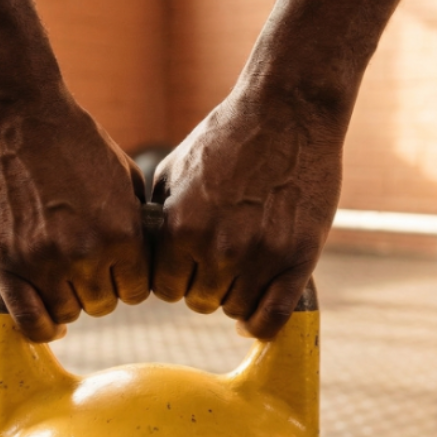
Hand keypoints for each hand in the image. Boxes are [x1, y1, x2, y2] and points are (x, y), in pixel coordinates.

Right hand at [0, 100, 149, 341]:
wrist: (17, 116)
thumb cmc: (73, 140)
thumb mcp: (123, 177)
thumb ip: (135, 221)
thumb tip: (151, 254)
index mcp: (122, 234)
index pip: (137, 290)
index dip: (126, 281)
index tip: (114, 270)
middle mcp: (87, 254)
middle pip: (103, 304)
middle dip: (97, 289)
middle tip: (83, 267)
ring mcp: (43, 261)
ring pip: (67, 313)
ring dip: (67, 300)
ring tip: (60, 278)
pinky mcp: (5, 264)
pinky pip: (30, 321)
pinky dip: (41, 326)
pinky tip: (47, 318)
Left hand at [150, 90, 342, 338]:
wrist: (287, 112)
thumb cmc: (227, 137)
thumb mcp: (174, 170)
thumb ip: (158, 218)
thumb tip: (139, 253)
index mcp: (180, 227)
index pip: (163, 288)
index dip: (175, 278)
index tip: (188, 265)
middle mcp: (217, 247)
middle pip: (199, 302)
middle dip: (206, 285)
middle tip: (221, 261)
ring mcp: (260, 256)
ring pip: (235, 310)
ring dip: (236, 296)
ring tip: (244, 270)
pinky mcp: (298, 259)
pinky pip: (272, 319)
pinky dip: (261, 325)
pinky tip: (256, 317)